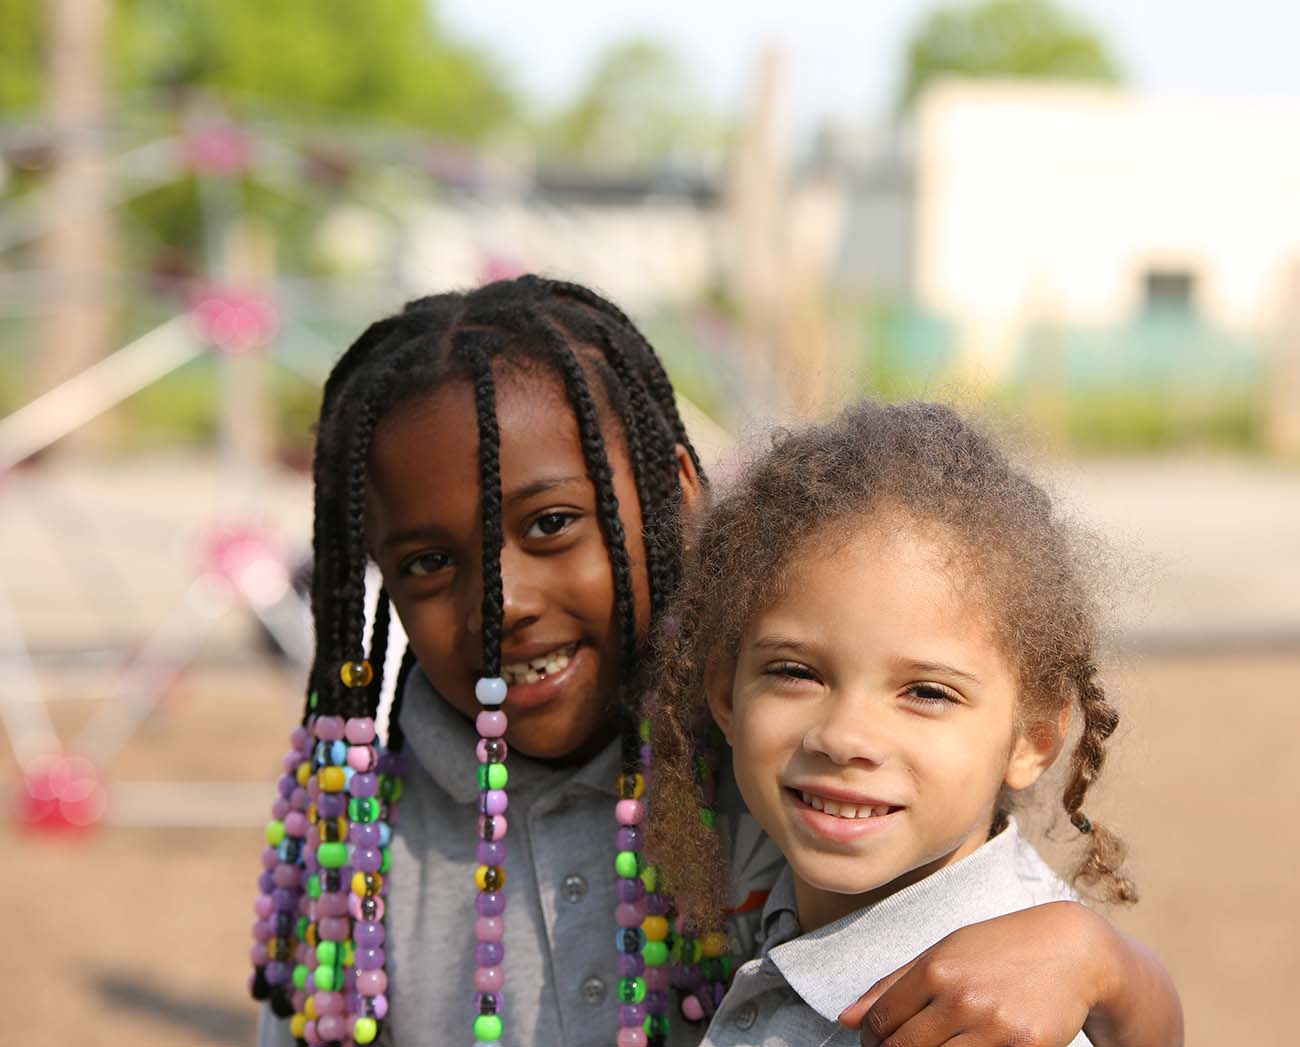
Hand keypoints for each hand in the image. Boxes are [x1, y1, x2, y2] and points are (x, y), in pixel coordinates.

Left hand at [838, 902, 1102, 1046]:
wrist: (1072, 951)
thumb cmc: (1000, 949)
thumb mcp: (944, 952)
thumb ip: (892, 985)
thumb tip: (845, 1019)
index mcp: (936, 969)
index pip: (882, 1020)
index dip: (870, 1040)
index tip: (873, 1044)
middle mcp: (962, 998)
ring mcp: (994, 1027)